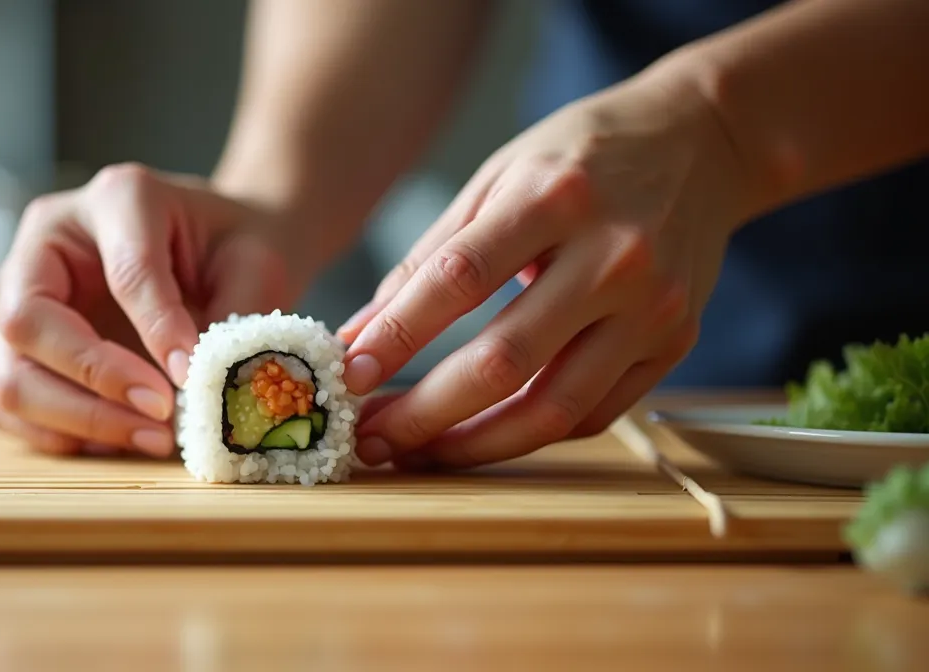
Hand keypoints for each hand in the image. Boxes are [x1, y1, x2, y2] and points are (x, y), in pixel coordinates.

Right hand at [0, 163, 301, 457]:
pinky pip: (2, 405)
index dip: (154, 327)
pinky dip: (54, 434)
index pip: (122, 268)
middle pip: (25, 320)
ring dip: (77, 420)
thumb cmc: (235, 251)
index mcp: (116, 199)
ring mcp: (19, 298)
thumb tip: (193, 384)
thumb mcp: (255, 265)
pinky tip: (116, 439)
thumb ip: (229, 317)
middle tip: (163, 414)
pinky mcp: (16, 350)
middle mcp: (48, 244)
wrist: (221, 252)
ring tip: (152, 438)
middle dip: (95, 380)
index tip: (190, 375)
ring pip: (6, 374)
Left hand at [339, 70, 750, 469]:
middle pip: (505, 361)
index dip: (398, 334)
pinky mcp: (676, 344)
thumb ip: (428, 256)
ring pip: (552, 409)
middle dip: (424, 413)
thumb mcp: (498, 176)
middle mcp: (613, 257)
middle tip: (371, 439)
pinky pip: (593, 414)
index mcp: (556, 198)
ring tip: (415, 455)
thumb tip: (360, 334)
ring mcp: (652, 308)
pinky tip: (479, 437)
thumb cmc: (582, 157)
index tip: (349, 375)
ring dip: (472, 445)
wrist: (703, 142)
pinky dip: (528, 434)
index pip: (459, 279)